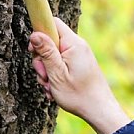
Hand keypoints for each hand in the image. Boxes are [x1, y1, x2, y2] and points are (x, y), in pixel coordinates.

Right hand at [28, 18, 129, 133]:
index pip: (52, 23)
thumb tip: (34, 34)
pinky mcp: (78, 65)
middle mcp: (77, 46)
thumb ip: (46, 52)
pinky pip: (60, 65)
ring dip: (47, 72)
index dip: (39, 33)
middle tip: (44, 77)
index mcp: (73, 44)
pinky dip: (54, 77)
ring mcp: (78, 56)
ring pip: (53, 56)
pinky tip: (55, 90)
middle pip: (50, 42)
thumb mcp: (57, 74)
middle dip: (41, 60)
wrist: (100, 111)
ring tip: (51, 87)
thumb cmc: (79, 95)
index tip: (33, 50)